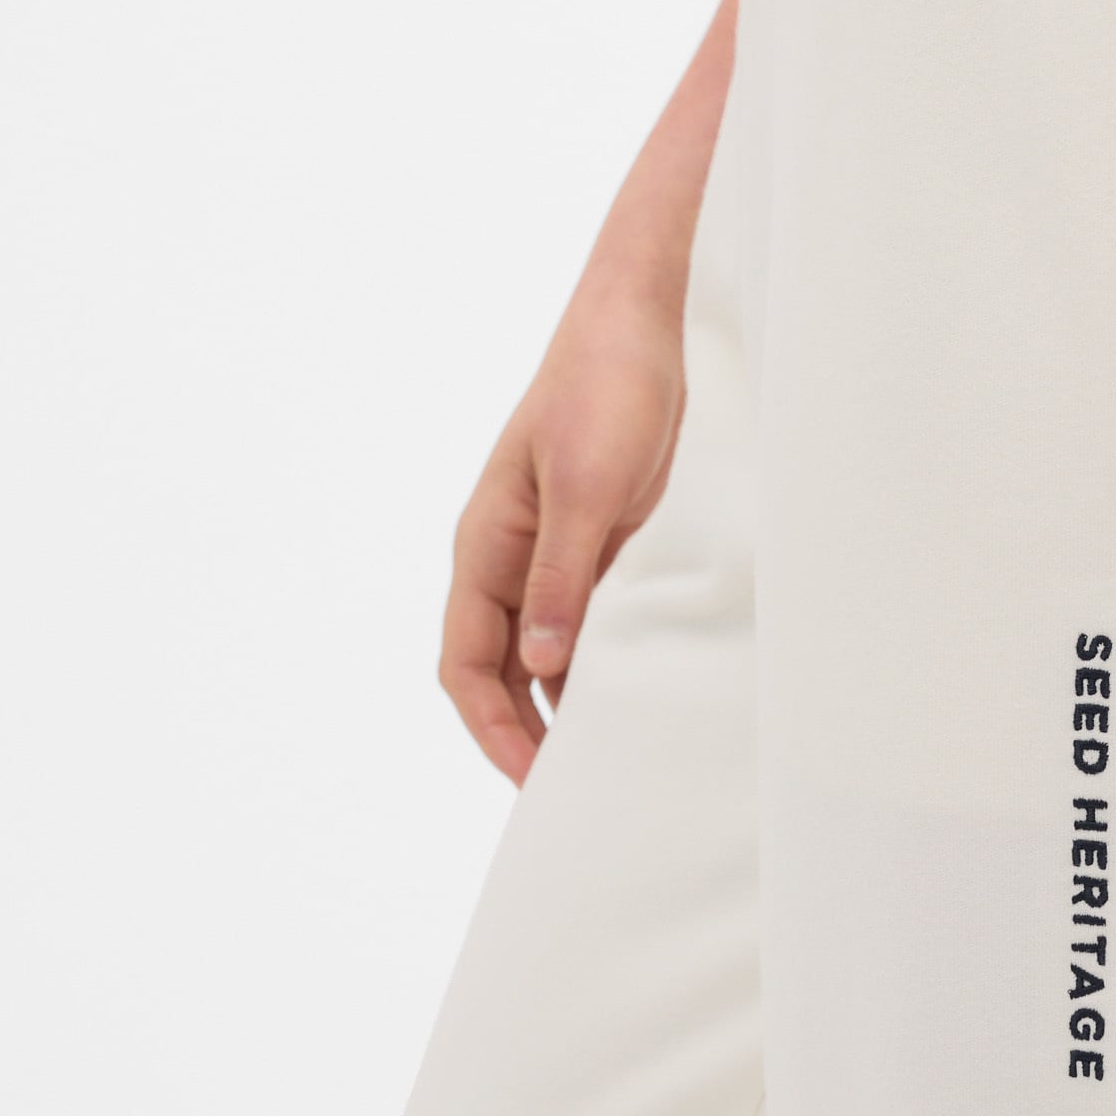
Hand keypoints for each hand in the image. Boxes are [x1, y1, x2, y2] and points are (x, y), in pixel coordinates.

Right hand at [439, 286, 685, 782]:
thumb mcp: (582, 484)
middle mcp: (514, 560)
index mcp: (486, 546)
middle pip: (501, 671)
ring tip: (612, 758)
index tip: (530, 778)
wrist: (649, 324)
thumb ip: (561, 574)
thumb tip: (538, 664)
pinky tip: (642, 693)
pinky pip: (596, 623)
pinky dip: (608, 663)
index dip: (490, 726)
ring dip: (570, 703)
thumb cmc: (605, 388)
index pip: (466, 662)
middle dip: (524, 733)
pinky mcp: (608, 546)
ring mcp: (561, 555)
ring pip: (550, 654)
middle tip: (570, 791)